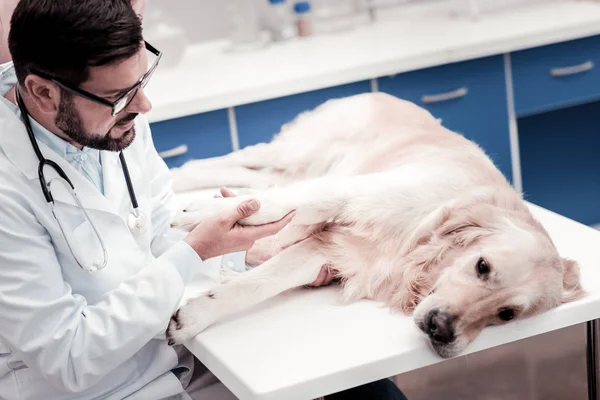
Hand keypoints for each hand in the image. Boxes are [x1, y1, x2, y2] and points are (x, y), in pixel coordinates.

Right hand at [215, 188, 336, 286]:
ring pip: (246, 218)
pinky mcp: (233, 237)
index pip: (273, 227)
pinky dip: (231, 211)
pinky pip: (237, 222)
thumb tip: (258, 202)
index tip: (294, 210)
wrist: (191, 251)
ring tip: (223, 193)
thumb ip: (241, 210)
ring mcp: (240, 239)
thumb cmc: (206, 236)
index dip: (285, 219)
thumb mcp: (223, 218)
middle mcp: (248, 239)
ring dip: (237, 205)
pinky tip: (219, 201)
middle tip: (259, 191)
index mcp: (249, 236)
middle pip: (259, 219)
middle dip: (255, 203)